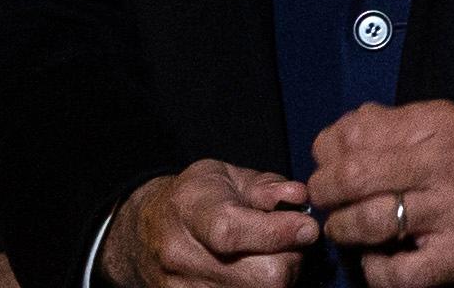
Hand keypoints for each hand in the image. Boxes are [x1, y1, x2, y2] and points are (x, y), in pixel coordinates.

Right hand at [98, 160, 315, 287]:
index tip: (307, 227)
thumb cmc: (197, 198)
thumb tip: (298, 198)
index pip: (232, 231)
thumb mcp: (228, 175)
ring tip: (270, 257)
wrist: (145, 231)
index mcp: (190, 209)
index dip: (278, 232)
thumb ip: (267, 187)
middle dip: (290, 259)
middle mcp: (181, 255)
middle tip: (291, 242)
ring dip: (278, 279)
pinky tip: (254, 274)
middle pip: (263, 277)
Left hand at [305, 101, 453, 287]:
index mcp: (440, 124)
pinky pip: (393, 272)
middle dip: (325, 193)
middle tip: (326, 202)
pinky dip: (374, 270)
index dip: (327, 150)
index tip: (327, 162)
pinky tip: (381, 261)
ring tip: (348, 232)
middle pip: (351, 174)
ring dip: (343, 231)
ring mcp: (453, 212)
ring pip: (364, 222)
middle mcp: (445, 162)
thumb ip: (404, 128)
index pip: (354, 130)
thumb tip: (347, 130)